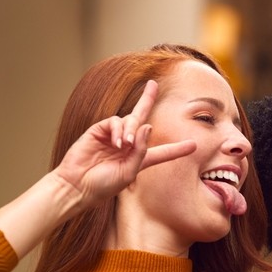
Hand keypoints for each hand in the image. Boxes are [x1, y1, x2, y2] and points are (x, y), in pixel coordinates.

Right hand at [54, 80, 196, 208]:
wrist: (77, 186)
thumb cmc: (103, 184)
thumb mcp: (129, 172)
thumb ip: (141, 151)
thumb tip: (148, 126)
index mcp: (139, 159)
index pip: (162, 152)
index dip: (177, 149)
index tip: (194, 145)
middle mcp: (127, 144)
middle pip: (141, 119)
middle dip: (147, 99)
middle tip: (153, 84)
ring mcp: (112, 136)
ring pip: (129, 121)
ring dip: (130, 130)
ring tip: (124, 145)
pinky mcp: (98, 131)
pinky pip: (114, 121)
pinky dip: (118, 129)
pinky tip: (117, 142)